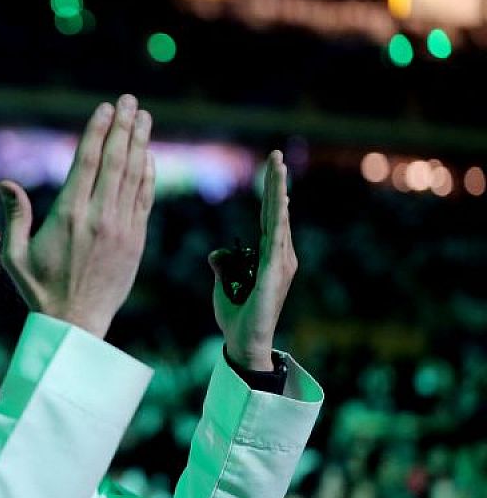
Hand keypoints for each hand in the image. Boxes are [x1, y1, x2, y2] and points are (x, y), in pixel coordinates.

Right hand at [0, 95, 154, 337]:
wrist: (76, 323)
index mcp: (68, 216)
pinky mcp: (135, 241)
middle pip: (115, 161)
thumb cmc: (40, 289)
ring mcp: (121, 229)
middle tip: (130, 101)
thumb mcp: (16, 255)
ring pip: (134, 176)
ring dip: (140, 144)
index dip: (98, 132)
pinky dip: (148, 175)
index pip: (87, 162)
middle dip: (123, 127)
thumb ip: (15, 216)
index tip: (106, 108)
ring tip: (144, 117)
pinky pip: (144, 200)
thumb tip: (6, 183)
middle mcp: (98, 218)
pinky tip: (148, 156)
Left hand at [209, 150, 297, 370]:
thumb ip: (224, 265)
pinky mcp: (275, 273)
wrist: (244, 341)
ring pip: (278, 220)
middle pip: (277, 213)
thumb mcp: (224, 284)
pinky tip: (280, 201)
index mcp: (269, 257)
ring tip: (278, 168)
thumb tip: (216, 252)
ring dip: (278, 193)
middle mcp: (281, 256)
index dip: (270, 194)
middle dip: (276, 183)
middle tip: (275, 156)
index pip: (268, 218)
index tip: (272, 171)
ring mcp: (281, 264)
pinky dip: (277, 219)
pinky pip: (276, 240)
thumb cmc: (237, 315)